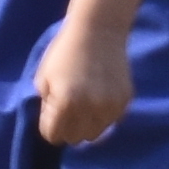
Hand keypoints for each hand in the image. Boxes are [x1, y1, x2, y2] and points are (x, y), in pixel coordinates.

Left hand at [33, 12, 132, 147]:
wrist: (99, 29)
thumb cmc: (65, 51)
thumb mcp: (44, 77)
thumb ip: (47, 104)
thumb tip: (56, 123)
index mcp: (66, 104)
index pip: (53, 135)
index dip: (49, 124)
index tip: (52, 110)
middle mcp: (90, 109)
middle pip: (75, 139)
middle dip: (67, 127)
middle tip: (68, 108)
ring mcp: (110, 106)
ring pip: (95, 134)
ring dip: (87, 124)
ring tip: (84, 103)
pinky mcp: (124, 101)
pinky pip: (111, 120)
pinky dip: (103, 114)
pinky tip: (99, 95)